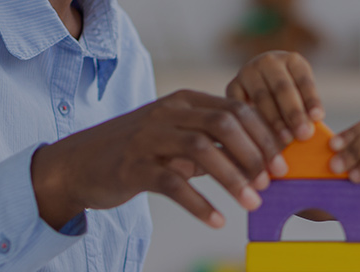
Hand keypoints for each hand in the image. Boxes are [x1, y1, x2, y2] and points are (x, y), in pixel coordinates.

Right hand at [32, 90, 288, 228]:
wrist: (78, 164)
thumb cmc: (136, 152)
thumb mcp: (176, 140)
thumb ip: (211, 145)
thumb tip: (258, 160)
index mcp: (183, 102)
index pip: (235, 109)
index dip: (263, 136)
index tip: (280, 163)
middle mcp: (167, 113)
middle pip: (224, 124)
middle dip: (254, 154)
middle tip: (269, 182)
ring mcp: (149, 138)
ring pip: (202, 150)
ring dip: (233, 179)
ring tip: (252, 203)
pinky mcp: (133, 167)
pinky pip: (174, 184)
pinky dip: (199, 204)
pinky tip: (216, 221)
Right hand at [227, 51, 323, 143]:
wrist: (259, 89)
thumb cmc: (288, 99)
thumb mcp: (301, 96)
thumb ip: (306, 110)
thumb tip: (311, 132)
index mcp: (292, 61)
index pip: (304, 80)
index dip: (311, 99)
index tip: (318, 117)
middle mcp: (269, 61)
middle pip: (282, 88)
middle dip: (294, 113)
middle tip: (303, 134)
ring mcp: (248, 72)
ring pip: (262, 97)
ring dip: (275, 120)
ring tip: (286, 140)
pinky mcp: (232, 85)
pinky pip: (241, 104)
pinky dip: (250, 120)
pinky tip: (259, 137)